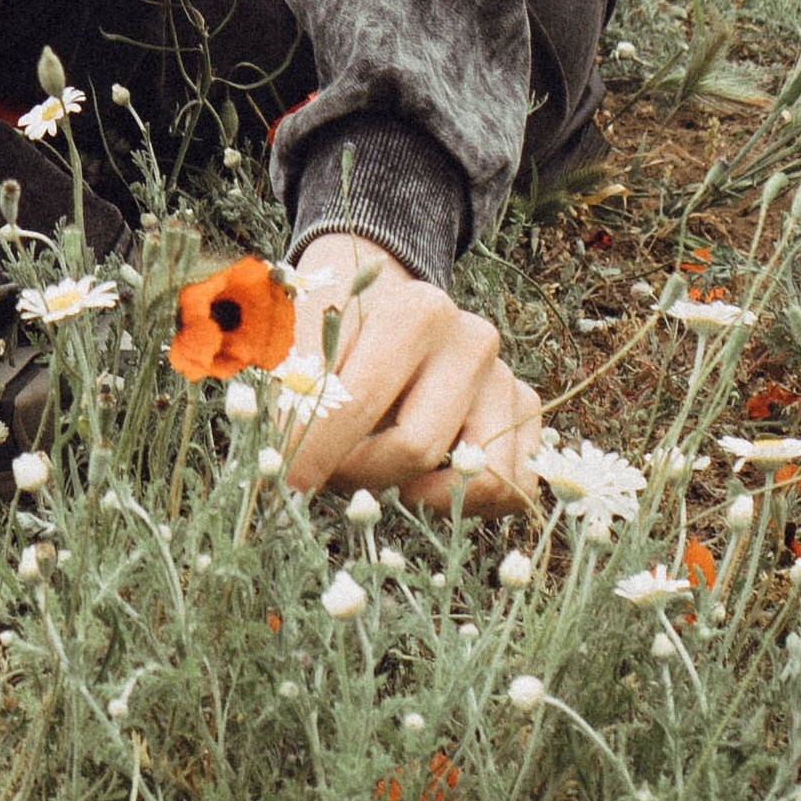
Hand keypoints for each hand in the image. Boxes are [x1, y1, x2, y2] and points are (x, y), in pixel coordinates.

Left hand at [275, 234, 540, 517]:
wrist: (387, 299)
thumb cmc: (337, 327)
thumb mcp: (302, 339)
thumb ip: (291, 391)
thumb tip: (276, 462)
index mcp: (415, 311)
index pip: (358, 403)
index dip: (314, 452)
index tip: (284, 484)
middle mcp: (472, 339)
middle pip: (414, 449)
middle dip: (362, 473)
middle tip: (332, 466)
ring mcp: (505, 377)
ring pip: (471, 476)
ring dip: (416, 490)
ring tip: (379, 467)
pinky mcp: (525, 414)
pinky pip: (511, 488)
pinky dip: (465, 500)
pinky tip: (424, 479)